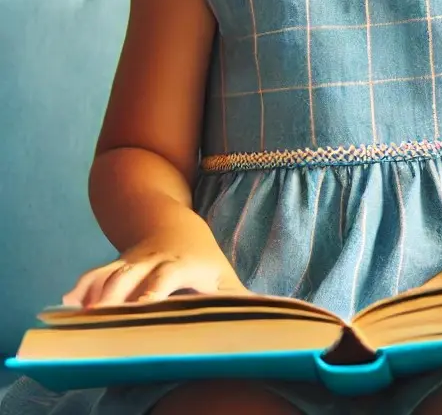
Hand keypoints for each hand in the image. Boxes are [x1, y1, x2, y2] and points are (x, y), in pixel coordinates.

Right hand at [62, 234, 247, 307]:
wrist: (174, 224)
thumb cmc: (204, 259)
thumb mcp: (222, 275)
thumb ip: (238, 299)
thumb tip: (267, 319)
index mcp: (181, 263)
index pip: (166, 276)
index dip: (153, 291)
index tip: (142, 311)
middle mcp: (152, 261)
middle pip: (131, 277)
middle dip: (116, 298)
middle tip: (101, 323)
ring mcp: (131, 261)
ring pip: (110, 274)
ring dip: (95, 294)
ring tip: (80, 319)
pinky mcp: (115, 265)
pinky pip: (95, 274)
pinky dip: (82, 286)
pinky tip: (67, 303)